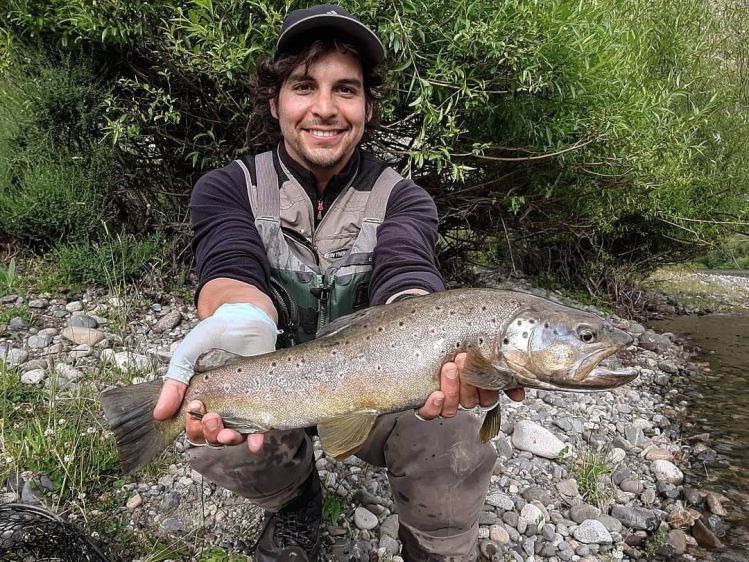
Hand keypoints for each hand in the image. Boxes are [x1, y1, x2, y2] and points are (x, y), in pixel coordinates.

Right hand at [153, 302, 276, 451]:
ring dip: (228, 441)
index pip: (192, 427)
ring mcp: (241, 406)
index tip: (194, 410)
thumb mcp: (187, 355)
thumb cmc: (213, 335)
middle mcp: (219, 407)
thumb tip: (159, 415)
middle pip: (210, 436)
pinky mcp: (261, 402)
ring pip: (232, 436)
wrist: (245, 319)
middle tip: (212, 417)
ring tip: (229, 433)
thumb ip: (174, 382)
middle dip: (208, 434)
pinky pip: (259, 428)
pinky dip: (256, 439)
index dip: (191, 427)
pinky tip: (255, 442)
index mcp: (199, 399)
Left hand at [417, 352, 524, 419]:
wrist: (429, 348)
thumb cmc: (456, 352)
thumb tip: (519, 394)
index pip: (488, 398)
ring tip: (448, 369)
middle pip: (470, 401)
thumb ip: (503, 373)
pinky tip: (436, 395)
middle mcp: (462, 398)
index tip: (484, 367)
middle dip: (467, 381)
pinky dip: (433, 406)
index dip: (487, 387)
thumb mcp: (482, 356)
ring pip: (452, 407)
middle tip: (462, 360)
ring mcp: (445, 403)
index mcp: (478, 391)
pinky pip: (429, 413)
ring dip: (452, 388)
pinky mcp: (426, 405)